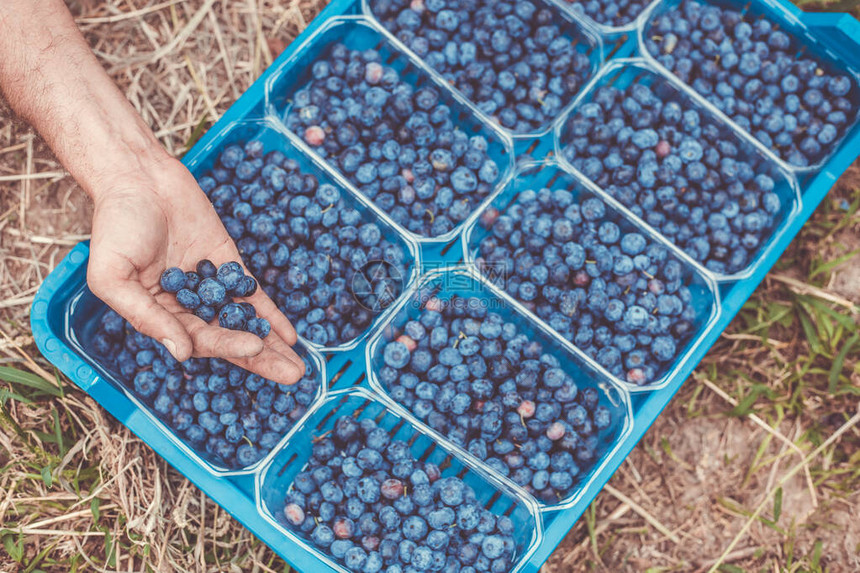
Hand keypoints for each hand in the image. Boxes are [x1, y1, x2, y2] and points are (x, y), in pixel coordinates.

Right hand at [87, 155, 305, 384]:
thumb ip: (145, 316)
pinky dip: (271, 315)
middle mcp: (187, 307)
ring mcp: (211, 286)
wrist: (138, 177)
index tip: (253, 347)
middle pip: (228, 339)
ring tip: (298, 366)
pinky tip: (290, 336)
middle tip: (293, 376)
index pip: (198, 340)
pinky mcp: (228, 264)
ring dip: (271, 344)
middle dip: (260, 359)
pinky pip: (252, 295)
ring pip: (244, 321)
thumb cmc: (116, 226)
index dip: (227, 345)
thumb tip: (182, 353)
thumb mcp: (112, 276)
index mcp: (158, 316)